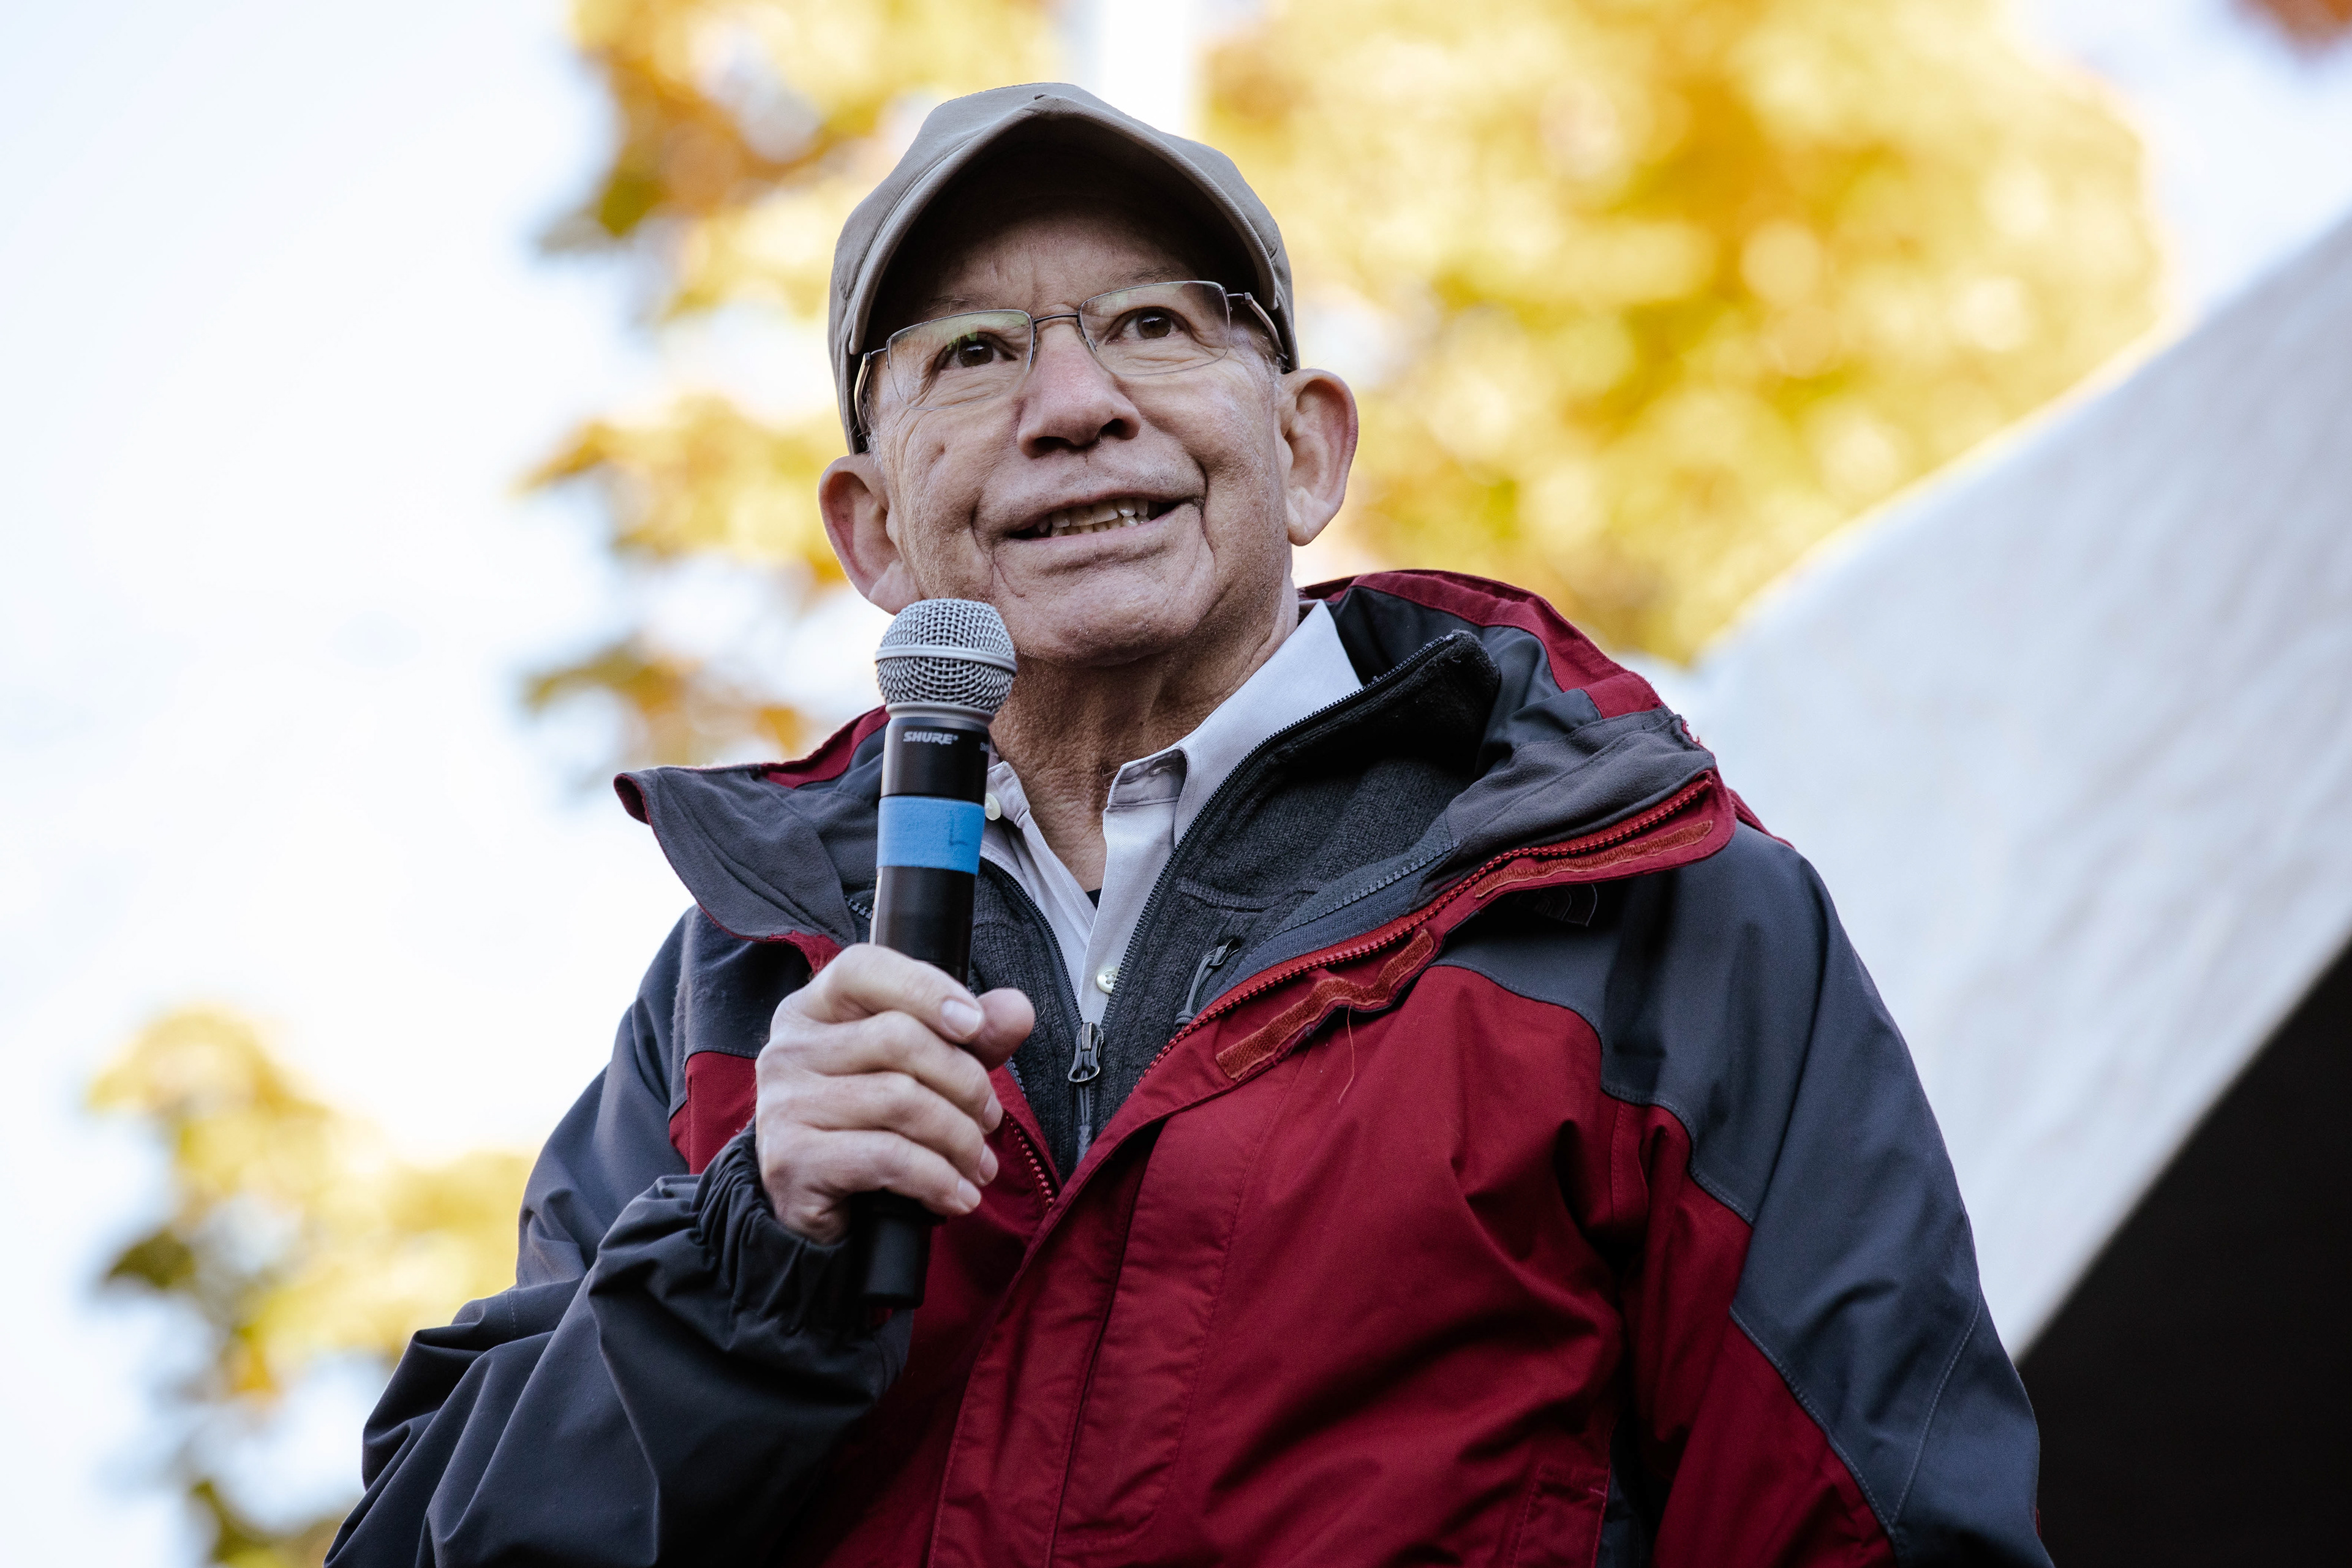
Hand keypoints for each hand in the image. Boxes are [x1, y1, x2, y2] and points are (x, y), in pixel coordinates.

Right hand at [755, 944, 1033, 1244]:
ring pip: (901, 1100)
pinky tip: (957, 1194)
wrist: (814, 1208)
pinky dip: (938, 1178)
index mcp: (812, 1010)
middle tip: (989, 1118)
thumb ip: (969, 1037)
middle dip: (965, 1082)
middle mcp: (788, 1050)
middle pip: (898, 1037)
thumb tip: (1018, 1010)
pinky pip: (888, 1158)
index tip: (975, 1024)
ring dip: (960, 1137)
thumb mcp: (921, 1071)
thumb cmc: (868, 1126)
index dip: (926, 989)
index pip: (863, 969)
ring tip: (979, 1162)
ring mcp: (784, 1105)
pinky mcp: (793, 1161)